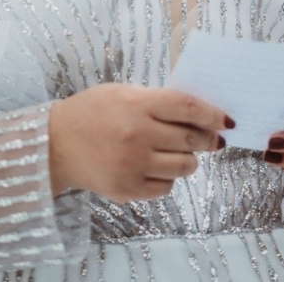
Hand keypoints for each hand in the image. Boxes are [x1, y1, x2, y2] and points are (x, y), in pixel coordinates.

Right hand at [48, 83, 232, 202]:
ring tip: (181, 152)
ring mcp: (133, 164)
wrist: (56, 143)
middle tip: (212, 139)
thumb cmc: (92, 112)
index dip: (212, 114)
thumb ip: (157, 101)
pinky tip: (157, 167)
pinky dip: (168, 178)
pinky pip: (165, 187)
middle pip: (190, 139)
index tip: (227, 120)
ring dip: (189, 159)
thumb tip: (197, 114)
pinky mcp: (128, 189)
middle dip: (208, 140)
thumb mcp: (124, 93)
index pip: (187, 108)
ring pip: (184, 166)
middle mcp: (138, 134)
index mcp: (138, 104)